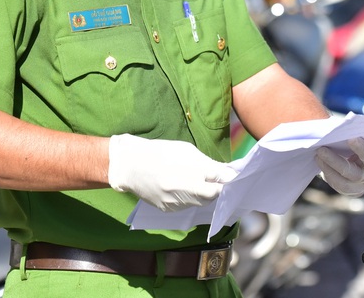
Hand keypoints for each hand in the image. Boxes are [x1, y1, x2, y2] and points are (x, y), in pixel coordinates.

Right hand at [107, 134, 236, 211]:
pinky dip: (191, 197)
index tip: (233, 177)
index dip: (227, 183)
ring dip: (204, 193)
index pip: (219, 186)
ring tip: (196, 179)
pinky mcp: (168, 211)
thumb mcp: (188, 152)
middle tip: (218, 178)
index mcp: (189, 176)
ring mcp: (175, 205)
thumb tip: (231, 174)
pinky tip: (183, 186)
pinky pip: (187, 206)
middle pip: (211, 197)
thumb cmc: (162, 153)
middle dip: (217, 188)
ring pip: (200, 203)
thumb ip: (210, 166)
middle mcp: (183, 194)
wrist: (131, 165)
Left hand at [315, 137, 363, 195]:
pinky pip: (337, 185)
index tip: (350, 139)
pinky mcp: (351, 191)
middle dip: (335, 161)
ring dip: (328, 168)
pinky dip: (328, 173)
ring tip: (318, 155)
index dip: (361, 149)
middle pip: (353, 173)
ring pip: (343, 183)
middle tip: (321, 149)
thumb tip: (344, 126)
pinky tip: (321, 162)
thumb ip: (361, 133)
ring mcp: (361, 187)